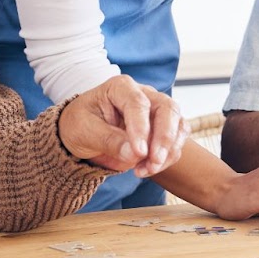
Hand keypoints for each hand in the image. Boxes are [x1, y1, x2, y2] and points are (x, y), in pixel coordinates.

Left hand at [59, 75, 187, 176]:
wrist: (83, 133)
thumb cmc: (80, 124)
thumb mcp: (85, 131)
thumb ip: (109, 140)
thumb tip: (133, 154)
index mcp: (121, 87)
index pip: (138, 103)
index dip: (141, 128)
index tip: (139, 152)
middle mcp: (144, 94)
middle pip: (168, 109)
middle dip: (164, 138)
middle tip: (153, 162)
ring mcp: (156, 110)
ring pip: (178, 125)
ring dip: (168, 151)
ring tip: (146, 170)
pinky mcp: (163, 129)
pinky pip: (176, 142)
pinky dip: (167, 158)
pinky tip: (146, 169)